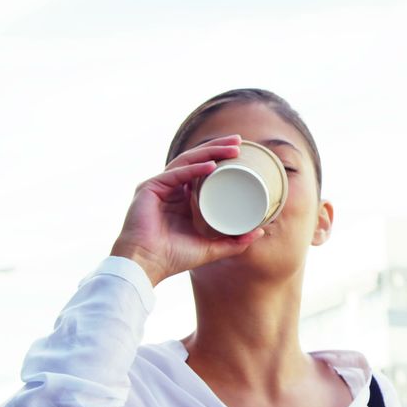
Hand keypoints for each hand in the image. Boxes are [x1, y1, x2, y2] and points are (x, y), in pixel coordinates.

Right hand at [110, 134, 264, 286]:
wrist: (147, 266)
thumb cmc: (173, 258)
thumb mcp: (211, 248)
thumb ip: (234, 242)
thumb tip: (260, 230)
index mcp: (181, 199)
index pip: (202, 170)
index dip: (219, 158)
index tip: (240, 152)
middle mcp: (170, 189)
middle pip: (196, 160)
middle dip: (218, 148)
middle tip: (239, 141)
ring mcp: (158, 186)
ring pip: (187, 161)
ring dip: (210, 152)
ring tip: (232, 148)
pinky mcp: (149, 188)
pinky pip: (175, 174)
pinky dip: (194, 169)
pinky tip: (211, 165)